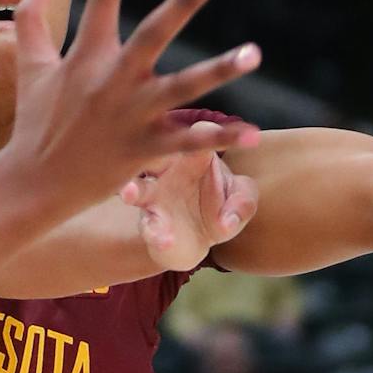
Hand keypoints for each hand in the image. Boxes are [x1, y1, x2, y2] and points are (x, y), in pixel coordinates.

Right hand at [2, 0, 260, 211]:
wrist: (32, 184)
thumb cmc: (35, 121)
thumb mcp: (29, 65)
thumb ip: (32, 16)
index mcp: (86, 55)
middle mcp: (112, 80)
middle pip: (153, 33)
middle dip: (182, 2)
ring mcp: (131, 115)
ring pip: (183, 88)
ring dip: (220, 69)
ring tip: (254, 53)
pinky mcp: (145, 149)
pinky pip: (189, 141)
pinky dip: (221, 137)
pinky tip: (253, 132)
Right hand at [123, 138, 258, 271]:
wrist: (198, 241)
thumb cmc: (219, 206)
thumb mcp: (239, 200)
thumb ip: (243, 202)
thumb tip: (228, 219)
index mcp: (193, 155)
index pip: (198, 135)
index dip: (204, 132)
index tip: (210, 132)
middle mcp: (168, 171)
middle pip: (156, 153)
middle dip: (152, 148)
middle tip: (153, 147)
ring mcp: (155, 197)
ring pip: (138, 188)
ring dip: (132, 189)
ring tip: (129, 193)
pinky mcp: (150, 223)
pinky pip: (148, 226)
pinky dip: (155, 234)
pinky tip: (165, 240)